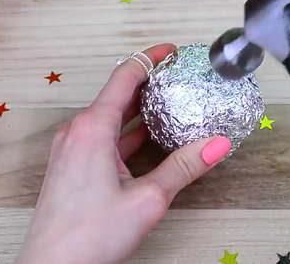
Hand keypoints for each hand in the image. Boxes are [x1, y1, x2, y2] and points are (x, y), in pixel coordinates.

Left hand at [17, 44, 232, 263]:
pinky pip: (103, 136)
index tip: (172, 51)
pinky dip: (127, 132)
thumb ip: (184, 167)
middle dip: (149, 82)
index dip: (150, 58)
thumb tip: (217, 144)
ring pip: (111, 116)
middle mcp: (78, 132)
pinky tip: (149, 138)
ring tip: (170, 104)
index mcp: (92, 129)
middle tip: (178, 76)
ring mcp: (72, 149)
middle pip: (118, 94)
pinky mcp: (72, 166)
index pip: (125, 76)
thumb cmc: (88, 237)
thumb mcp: (148, 199)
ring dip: (139, 109)